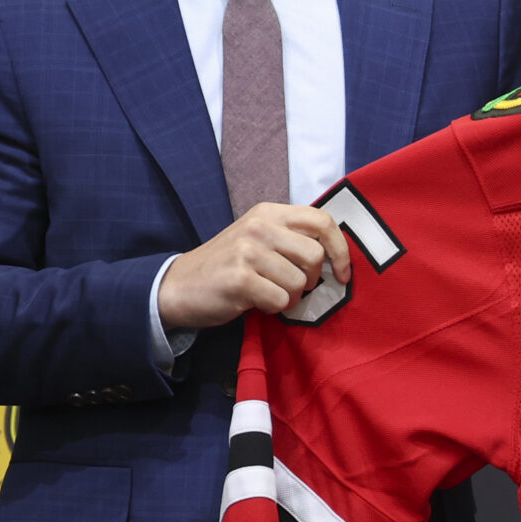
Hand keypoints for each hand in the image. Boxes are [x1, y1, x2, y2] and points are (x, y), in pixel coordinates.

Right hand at [158, 203, 353, 328]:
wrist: (178, 285)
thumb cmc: (227, 265)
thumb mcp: (259, 238)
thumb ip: (292, 238)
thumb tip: (337, 255)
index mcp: (269, 212)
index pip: (323, 222)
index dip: (341, 250)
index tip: (342, 274)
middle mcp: (259, 226)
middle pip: (315, 256)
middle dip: (312, 280)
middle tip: (293, 288)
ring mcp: (248, 251)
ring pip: (299, 283)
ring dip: (290, 298)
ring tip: (268, 294)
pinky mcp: (239, 279)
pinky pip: (280, 301)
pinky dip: (274, 309)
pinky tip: (256, 302)